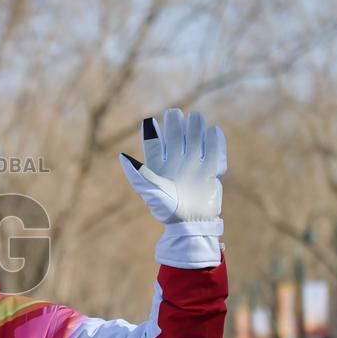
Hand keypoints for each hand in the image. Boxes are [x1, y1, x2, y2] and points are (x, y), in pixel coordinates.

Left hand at [119, 108, 226, 223]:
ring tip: (194, 116)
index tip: (150, 121)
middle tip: (174, 113)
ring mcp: (193, 166)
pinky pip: (213, 152)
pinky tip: (213, 130)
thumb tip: (122, 156)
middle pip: (174, 139)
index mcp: (157, 168)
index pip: (153, 145)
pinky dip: (214, 141)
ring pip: (194, 141)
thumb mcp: (149, 192)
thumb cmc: (167, 210)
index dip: (152, 132)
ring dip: (194, 129)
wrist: (191, 224)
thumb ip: (137, 174)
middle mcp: (175, 164)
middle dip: (174, 125)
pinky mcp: (209, 171)